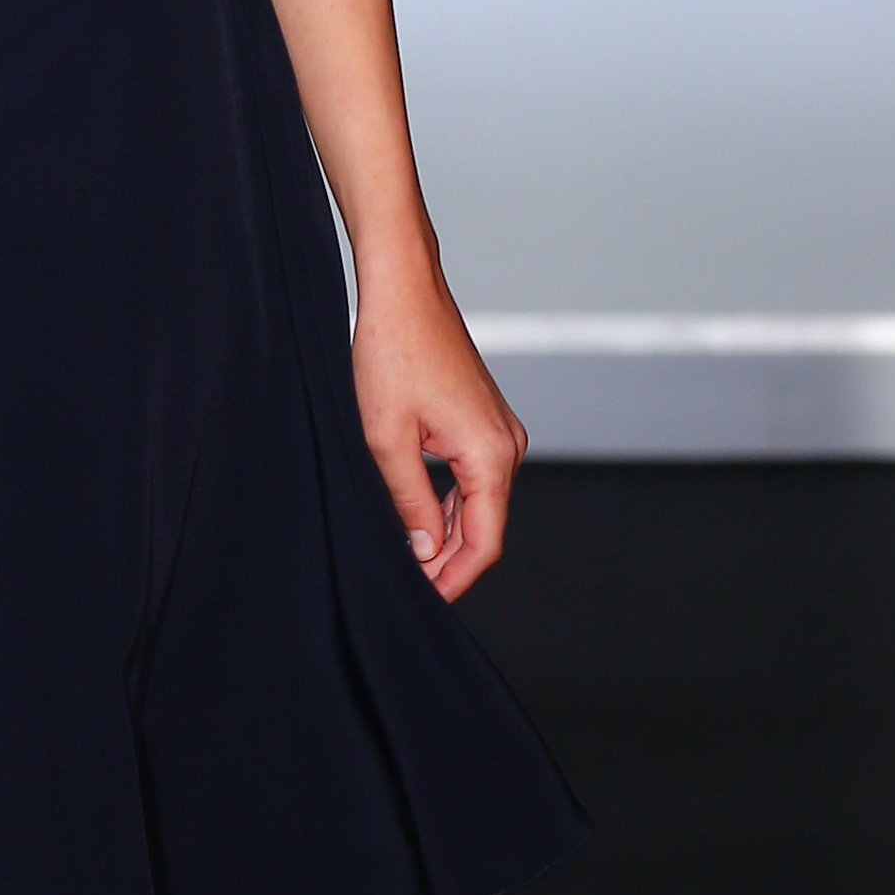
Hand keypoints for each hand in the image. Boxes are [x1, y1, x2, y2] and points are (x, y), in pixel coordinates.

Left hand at [351, 256, 525, 605]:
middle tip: (407, 588)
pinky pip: (473, 480)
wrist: (404, 292)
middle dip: (449, 563)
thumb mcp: (386, 440)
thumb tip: (426, 552)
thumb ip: (409, 504)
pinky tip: (419, 522)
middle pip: (486, 528)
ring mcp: (500, 432)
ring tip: (408, 561)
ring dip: (447, 536)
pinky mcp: (485, 422)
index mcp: (491, 455)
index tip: (423, 602)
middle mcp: (508, 446)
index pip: (484, 543)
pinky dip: (449, 506)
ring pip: (479, 506)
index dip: (454, 580)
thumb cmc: (391, 354)